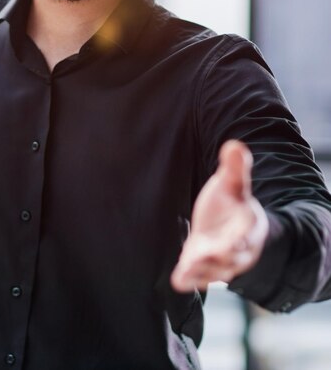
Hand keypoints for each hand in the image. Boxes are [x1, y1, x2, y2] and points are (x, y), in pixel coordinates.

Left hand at [171, 140, 268, 291]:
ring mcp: (219, 260)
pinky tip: (177, 280)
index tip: (236, 240)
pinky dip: (189, 279)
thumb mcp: (234, 184)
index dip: (242, 237)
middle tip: (203, 256)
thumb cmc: (233, 202)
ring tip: (186, 271)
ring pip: (214, 271)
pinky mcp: (202, 265)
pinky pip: (198, 276)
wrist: (233, 225)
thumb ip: (236, 168)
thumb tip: (234, 145)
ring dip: (201, 272)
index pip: (246, 233)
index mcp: (248, 226)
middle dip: (218, 257)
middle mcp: (237, 248)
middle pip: (230, 256)